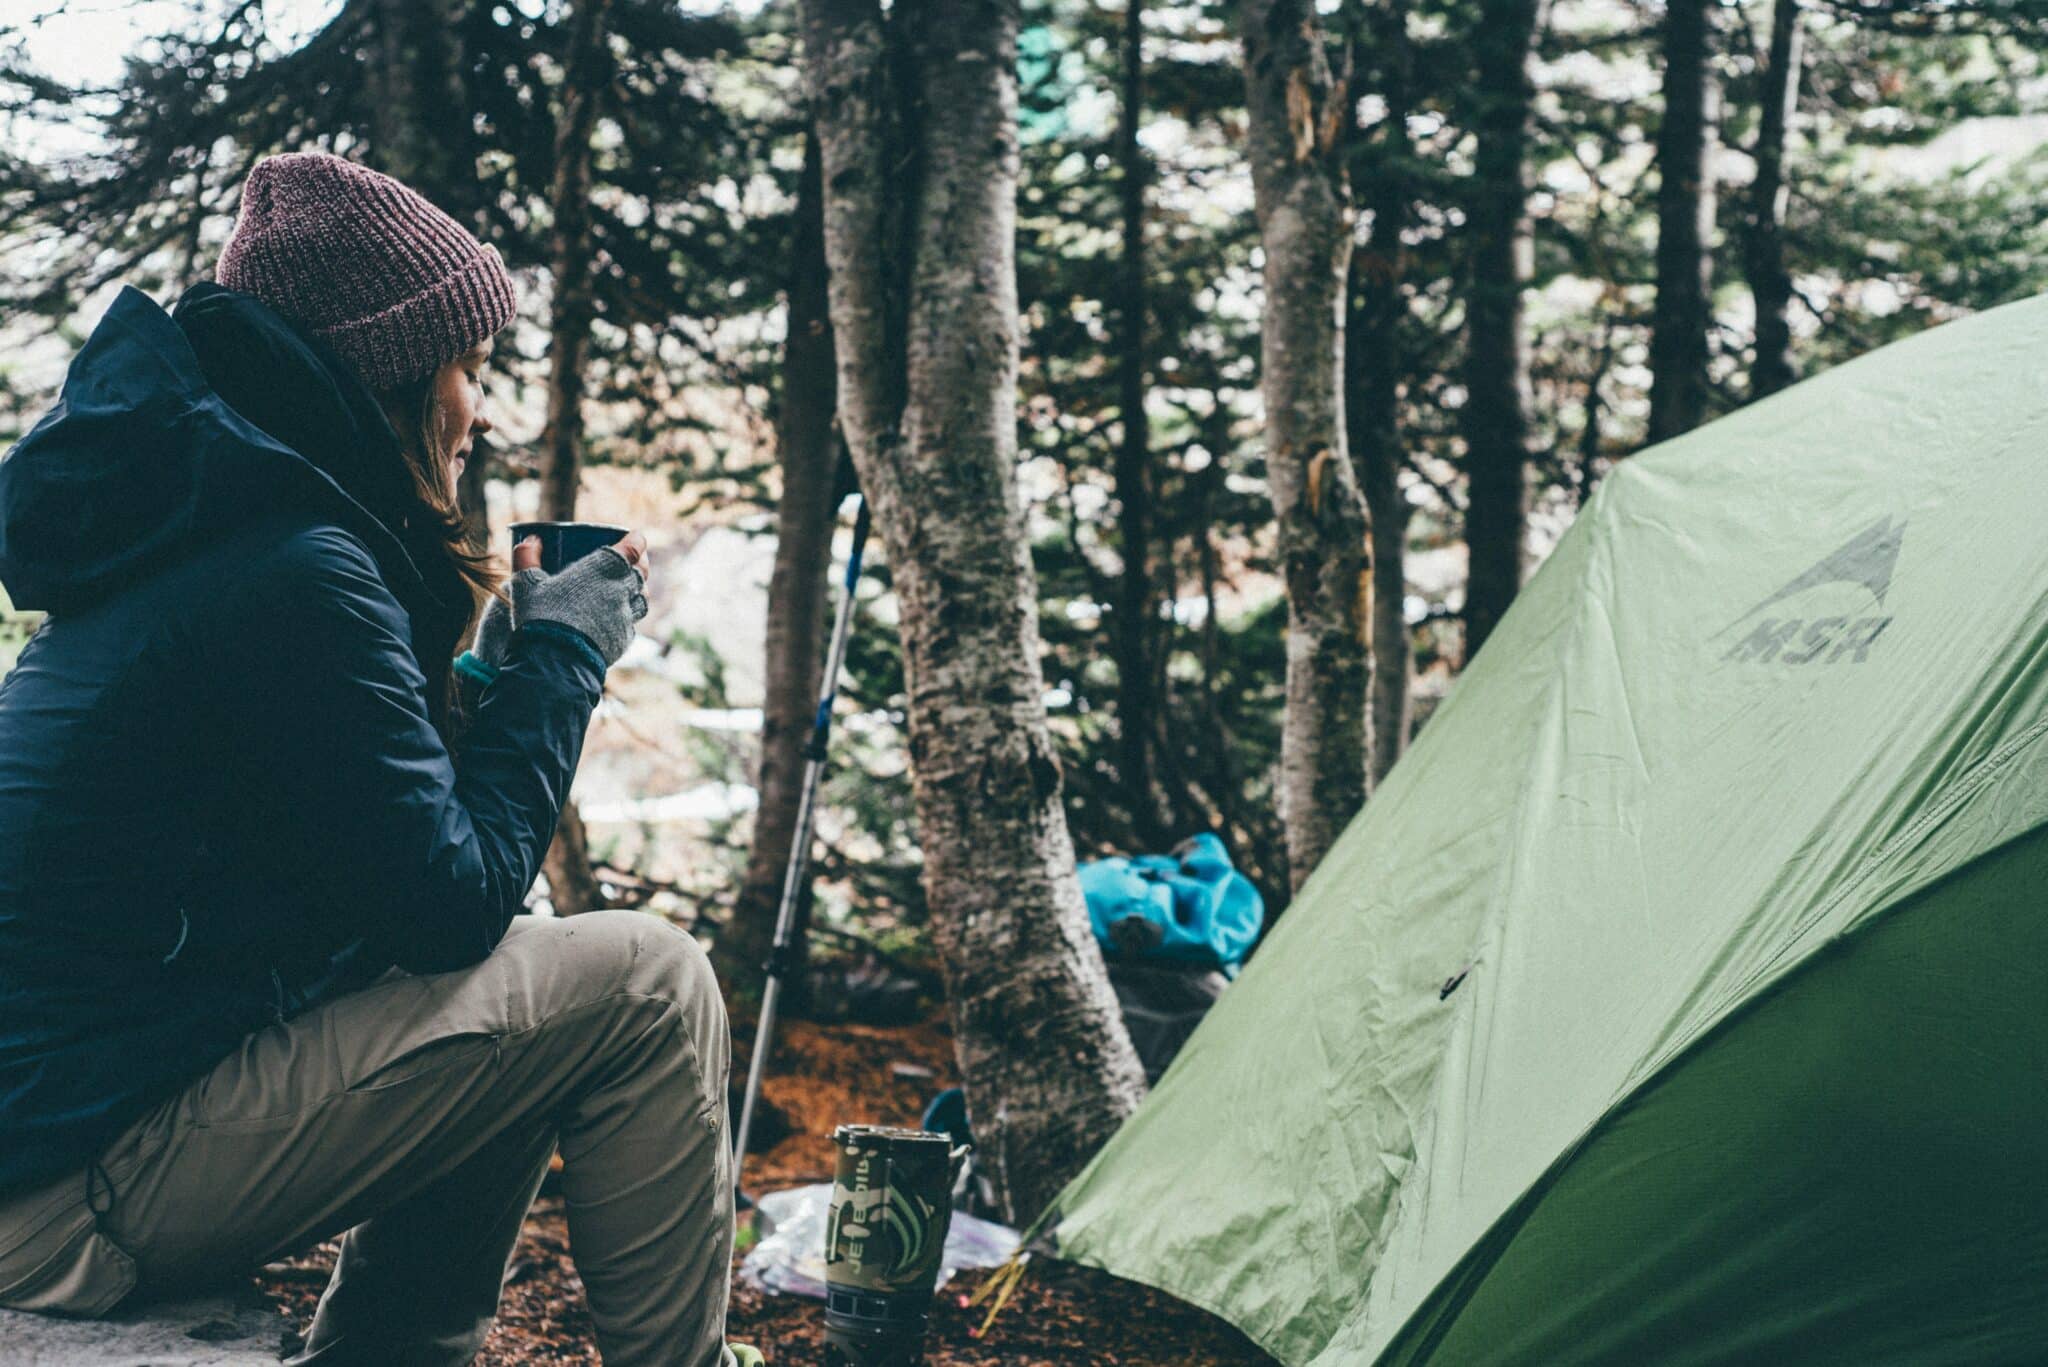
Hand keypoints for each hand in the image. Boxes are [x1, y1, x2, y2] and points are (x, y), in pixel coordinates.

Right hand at [507, 530, 651, 667]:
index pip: (634, 548)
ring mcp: (626, 617)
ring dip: (637, 591)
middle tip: (633, 561)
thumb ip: (526, 558)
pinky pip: (631, 624)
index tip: (635, 537)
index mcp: (605, 568)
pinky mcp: (623, 640)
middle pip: (642, 573)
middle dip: (641, 564)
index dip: (637, 541)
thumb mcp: (526, 584)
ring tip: (627, 588)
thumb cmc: (541, 616)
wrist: (556, 661)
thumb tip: (529, 540)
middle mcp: (622, 590)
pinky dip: (626, 618)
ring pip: (642, 599)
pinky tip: (616, 618)